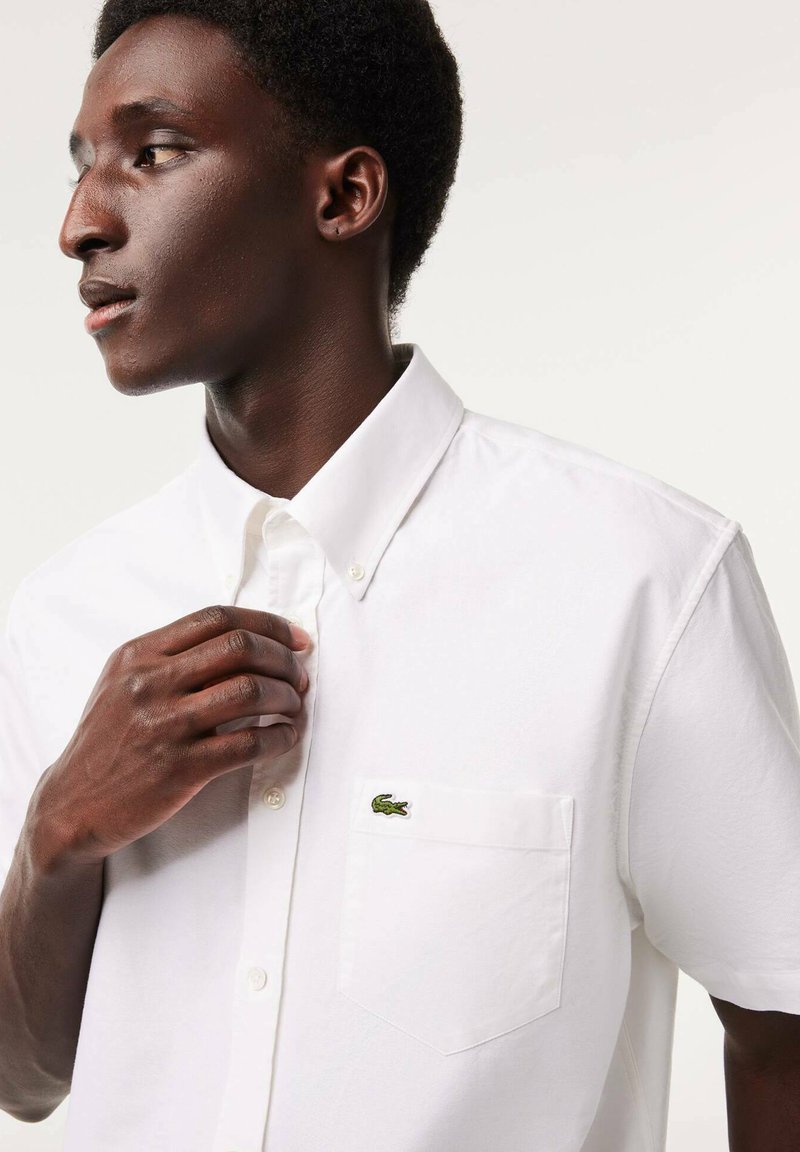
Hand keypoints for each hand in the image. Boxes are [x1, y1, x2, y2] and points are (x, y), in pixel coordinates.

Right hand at [26, 605, 310, 872]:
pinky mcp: (180, 768)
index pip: (216, 618)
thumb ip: (173, 659)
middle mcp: (149, 683)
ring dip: (286, 697)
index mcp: (138, 654)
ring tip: (294, 706)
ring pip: (249, 691)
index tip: (295, 639)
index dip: (267, 624)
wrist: (72, 805)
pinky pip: (248, 744)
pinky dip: (279, 737)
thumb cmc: (107, 742)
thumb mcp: (124, 684)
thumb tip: (247, 644)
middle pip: (239, 647)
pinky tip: (285, 736)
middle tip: (300, 675)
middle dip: (283, 658)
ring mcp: (164, 725)